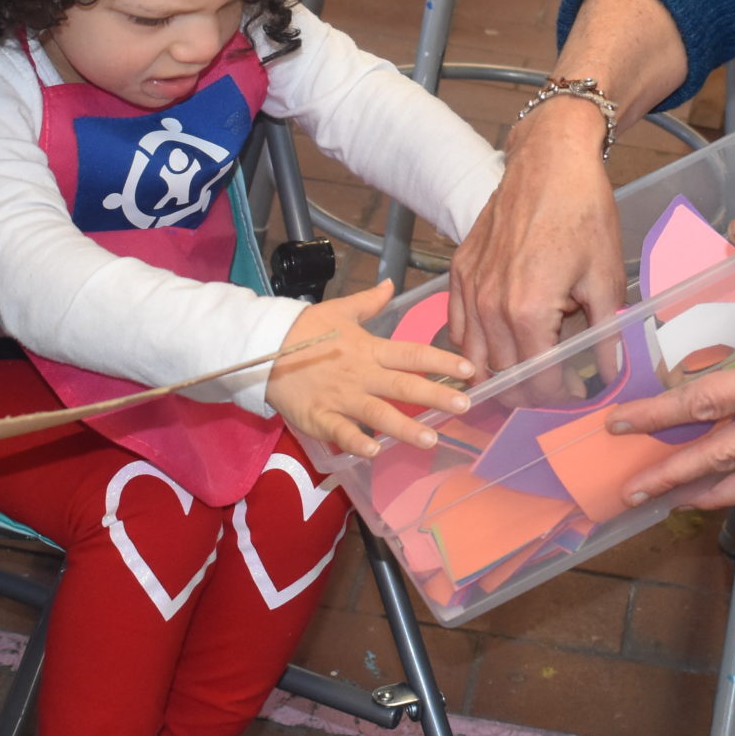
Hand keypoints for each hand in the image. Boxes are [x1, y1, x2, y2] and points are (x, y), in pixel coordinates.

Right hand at [266, 281, 477, 457]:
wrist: (264, 346)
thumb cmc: (306, 329)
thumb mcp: (340, 311)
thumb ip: (370, 302)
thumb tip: (391, 283)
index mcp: (370, 348)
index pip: (412, 354)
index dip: (442, 361)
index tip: (470, 369)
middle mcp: (361, 374)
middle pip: (403, 385)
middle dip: (435, 396)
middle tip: (465, 405)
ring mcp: (341, 398)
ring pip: (378, 413)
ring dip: (405, 427)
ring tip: (431, 439)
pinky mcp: (320, 417)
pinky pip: (341, 432)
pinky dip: (357, 442)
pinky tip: (376, 452)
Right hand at [447, 96, 623, 375]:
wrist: (550, 161)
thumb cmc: (582, 212)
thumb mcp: (606, 277)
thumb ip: (605, 334)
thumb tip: (610, 374)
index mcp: (527, 310)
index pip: (536, 382)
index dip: (559, 397)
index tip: (578, 393)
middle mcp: (489, 305)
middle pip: (501, 378)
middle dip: (531, 391)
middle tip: (559, 384)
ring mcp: (469, 288)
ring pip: (472, 360)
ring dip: (499, 376)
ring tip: (529, 372)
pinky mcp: (459, 271)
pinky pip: (456, 328)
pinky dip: (472, 347)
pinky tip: (499, 345)